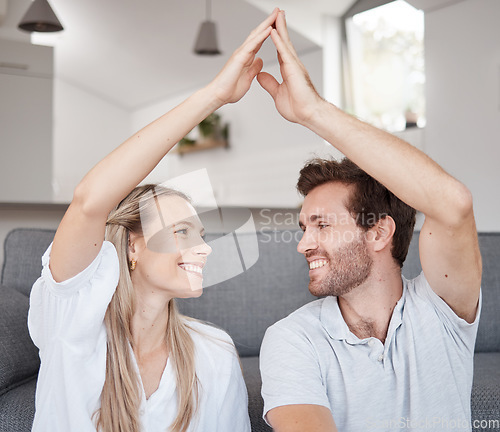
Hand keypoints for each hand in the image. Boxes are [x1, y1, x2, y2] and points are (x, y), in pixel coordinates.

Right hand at [208, 8, 278, 105]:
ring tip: (276, 14)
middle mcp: (243, 52)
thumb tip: (260, 61)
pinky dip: (261, 36)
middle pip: (258, 33)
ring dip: (267, 23)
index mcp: (246, 57)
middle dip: (269, 22)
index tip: (278, 25)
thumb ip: (254, 68)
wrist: (218, 95)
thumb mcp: (248, 77)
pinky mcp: (239, 57)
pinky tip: (269, 29)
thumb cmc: (229, 89)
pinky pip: (252, 44)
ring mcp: (240, 53)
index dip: (269, 32)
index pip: (260, 40)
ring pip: (256, 34)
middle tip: (278, 11)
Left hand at [257, 10, 323, 124]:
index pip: (280, 50)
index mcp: (288, 70)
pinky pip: (284, 52)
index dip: (275, 38)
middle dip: (279, 26)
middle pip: (283, 41)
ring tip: (276, 14)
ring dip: (280, 27)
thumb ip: (270, 83)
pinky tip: (273, 31)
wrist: (308, 114)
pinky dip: (278, 41)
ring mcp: (294, 66)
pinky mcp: (294, 69)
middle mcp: (292, 65)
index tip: (271, 28)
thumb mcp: (277, 93)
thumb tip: (261, 76)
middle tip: (276, 13)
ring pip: (285, 42)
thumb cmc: (298, 107)